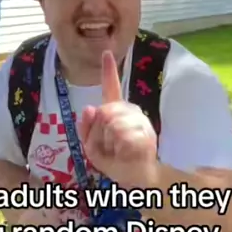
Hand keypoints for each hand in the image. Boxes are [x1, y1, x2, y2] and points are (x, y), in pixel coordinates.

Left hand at [78, 50, 157, 188]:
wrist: (138, 180)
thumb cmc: (116, 162)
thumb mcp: (92, 147)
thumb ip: (86, 128)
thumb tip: (89, 108)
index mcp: (116, 112)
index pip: (112, 88)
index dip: (109, 70)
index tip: (106, 52)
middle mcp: (130, 111)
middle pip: (103, 112)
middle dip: (97, 134)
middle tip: (108, 148)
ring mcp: (140, 121)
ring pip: (110, 123)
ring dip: (107, 143)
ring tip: (117, 152)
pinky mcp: (146, 134)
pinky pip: (121, 135)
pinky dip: (117, 149)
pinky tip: (125, 154)